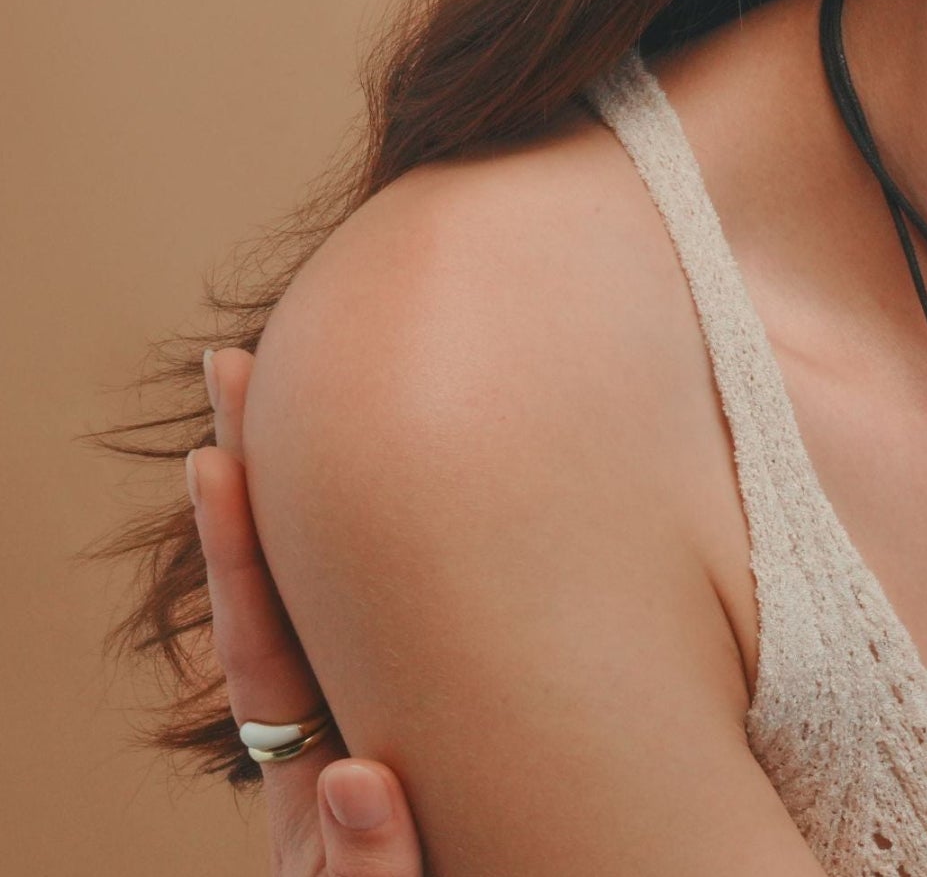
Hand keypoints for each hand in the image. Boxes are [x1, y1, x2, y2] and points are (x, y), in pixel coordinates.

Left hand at [189, 347, 424, 876]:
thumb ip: (368, 861)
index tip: (215, 462)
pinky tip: (408, 468)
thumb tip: (360, 776)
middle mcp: (337, 734)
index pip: (265, 649)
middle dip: (254, 479)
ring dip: (313, 489)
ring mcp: (382, 720)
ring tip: (285, 386)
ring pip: (344, 594)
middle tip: (231, 368)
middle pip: (284, 590)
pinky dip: (396, 540)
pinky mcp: (443, 716)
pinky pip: (416, 617)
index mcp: (312, 779)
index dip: (238, 554)